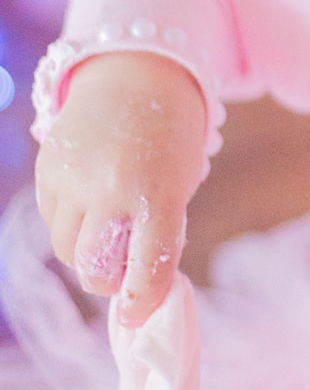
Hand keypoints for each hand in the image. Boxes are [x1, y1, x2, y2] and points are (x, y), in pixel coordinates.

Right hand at [35, 51, 207, 326]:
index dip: (142, 301)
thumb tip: (136, 287)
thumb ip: (160, 229)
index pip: (148, 266)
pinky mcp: (48, 170)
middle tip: (124, 271)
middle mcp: (109, 188)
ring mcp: (72, 179)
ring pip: (66, 249)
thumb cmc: (169, 136)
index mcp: (157, 192)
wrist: (136, 72)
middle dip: (109, 280)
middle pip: (93, 267)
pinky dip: (71, 225)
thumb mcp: (180, 181)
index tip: (136, 317)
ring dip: (87, 254)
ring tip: (110, 232)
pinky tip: (92, 203)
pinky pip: (52, 220)